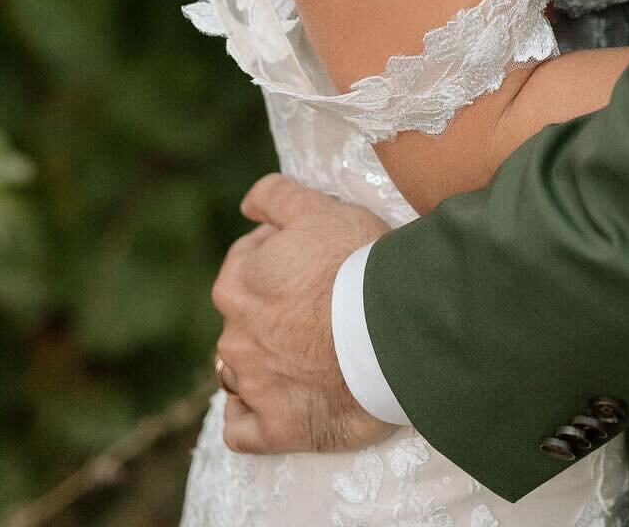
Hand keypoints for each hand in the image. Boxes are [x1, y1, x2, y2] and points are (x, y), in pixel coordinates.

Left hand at [211, 175, 389, 454]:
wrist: (394, 331)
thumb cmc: (358, 263)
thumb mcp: (319, 208)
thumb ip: (275, 197)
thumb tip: (247, 204)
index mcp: (237, 284)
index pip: (247, 262)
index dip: (282, 255)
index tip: (317, 260)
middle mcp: (234, 337)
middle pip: (245, 318)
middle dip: (274, 310)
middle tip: (322, 305)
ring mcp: (253, 387)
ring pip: (241, 372)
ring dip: (264, 362)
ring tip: (309, 355)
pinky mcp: (275, 429)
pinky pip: (243, 430)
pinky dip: (254, 417)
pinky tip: (278, 403)